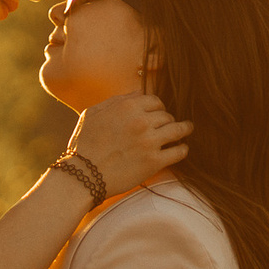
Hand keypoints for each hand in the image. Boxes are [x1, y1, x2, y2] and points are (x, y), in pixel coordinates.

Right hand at [64, 91, 189, 195]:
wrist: (82, 175)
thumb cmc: (83, 145)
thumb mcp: (92, 114)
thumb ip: (115, 101)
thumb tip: (138, 92)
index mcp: (126, 107)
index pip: (155, 101)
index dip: (157, 107)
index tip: (158, 114)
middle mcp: (140, 121)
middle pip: (167, 115)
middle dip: (168, 120)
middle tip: (168, 126)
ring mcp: (149, 141)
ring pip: (178, 129)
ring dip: (184, 129)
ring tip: (186, 130)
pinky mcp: (154, 162)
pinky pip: (179, 152)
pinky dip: (183, 149)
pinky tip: (182, 149)